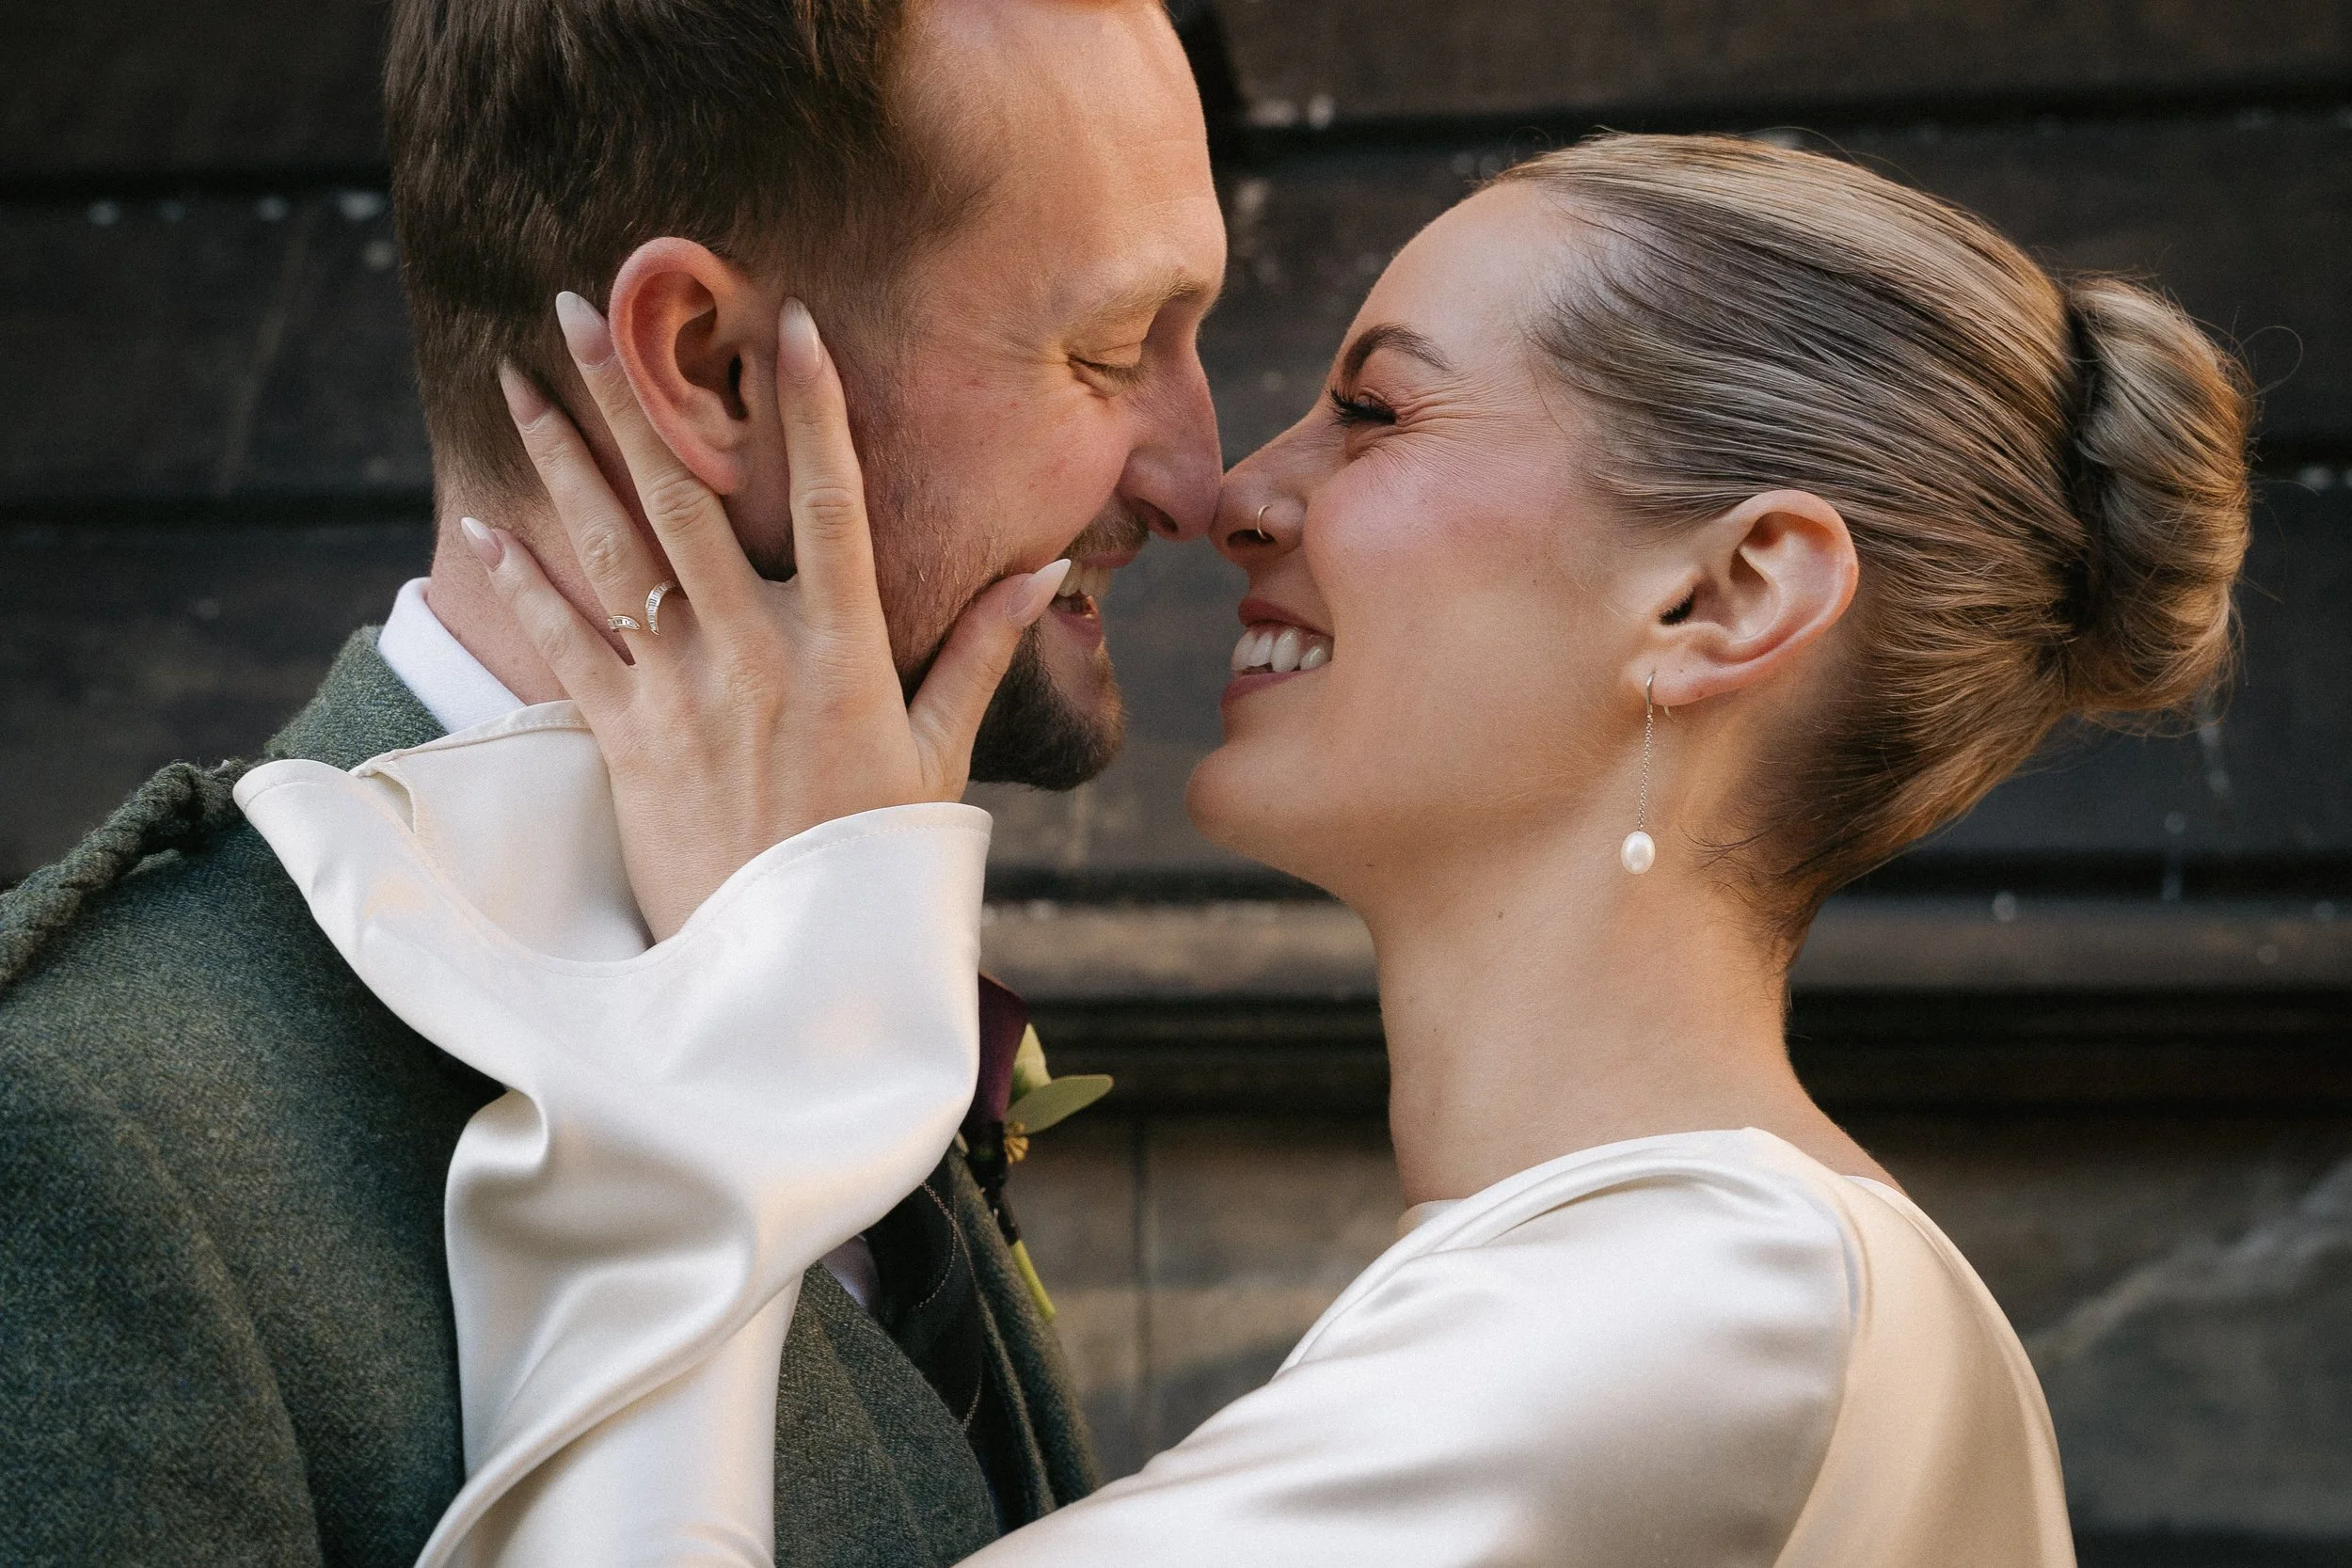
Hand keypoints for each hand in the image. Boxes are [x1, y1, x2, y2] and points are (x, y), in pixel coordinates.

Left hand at [466, 293, 1068, 940]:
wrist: (788, 972)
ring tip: (517, 377)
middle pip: (683, 496)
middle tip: (583, 304)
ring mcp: (679, 693)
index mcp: (841, 650)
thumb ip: (982, 652)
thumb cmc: (875, 859)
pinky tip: (477, 526)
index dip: (812, 407)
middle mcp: (753, 653)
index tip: (792, 319)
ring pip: (609, 549)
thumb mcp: (941, 755)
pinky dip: (518, 584)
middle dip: (630, 393)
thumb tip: (1046, 566)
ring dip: (559, 456)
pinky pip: (561, 645)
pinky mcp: (623, 739)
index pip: (829, 501)